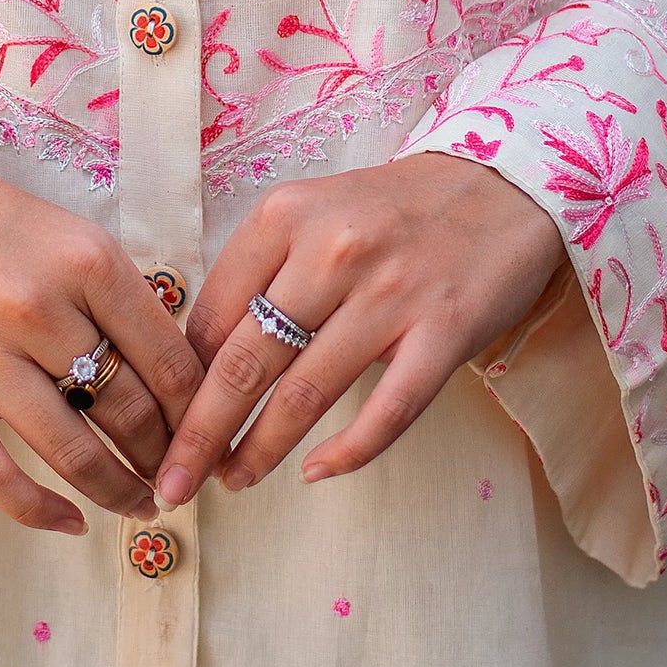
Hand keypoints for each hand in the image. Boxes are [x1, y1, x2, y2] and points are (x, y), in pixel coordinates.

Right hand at [0, 117, 202, 534]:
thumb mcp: (70, 236)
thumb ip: (118, 299)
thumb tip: (172, 377)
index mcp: (87, 261)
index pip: (169, 360)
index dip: (200, 412)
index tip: (209, 435)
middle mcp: (40, 308)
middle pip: (130, 410)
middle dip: (166, 456)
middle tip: (182, 478)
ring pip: (73, 451)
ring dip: (119, 490)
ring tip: (142, 506)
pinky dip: (40, 510)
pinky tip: (71, 522)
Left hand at [153, 153, 564, 508]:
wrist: (502, 184)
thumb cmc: (391, 210)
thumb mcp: (312, 214)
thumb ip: (259, 272)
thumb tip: (199, 359)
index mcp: (285, 216)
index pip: (212, 316)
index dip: (181, 382)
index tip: (164, 422)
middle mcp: (332, 251)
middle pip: (246, 362)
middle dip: (201, 434)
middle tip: (174, 481)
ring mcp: (391, 293)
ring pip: (305, 394)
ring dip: (260, 450)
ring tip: (234, 480)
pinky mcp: (444, 331)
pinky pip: (387, 411)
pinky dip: (347, 453)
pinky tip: (314, 472)